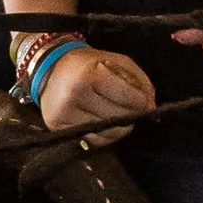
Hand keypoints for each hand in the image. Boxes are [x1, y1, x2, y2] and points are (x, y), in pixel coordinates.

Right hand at [39, 45, 155, 141]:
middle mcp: (72, 96)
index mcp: (86, 75)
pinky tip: (107, 125)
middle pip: (116, 117)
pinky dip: (105, 136)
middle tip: (136, 112)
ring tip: (121, 117)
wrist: (51, 70)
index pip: (124, 96)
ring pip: (106, 134)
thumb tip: (151, 106)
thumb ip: (137, 80)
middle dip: (132, 116)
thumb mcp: (114, 61)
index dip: (141, 102)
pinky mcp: (58, 128)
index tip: (148, 105)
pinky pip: (92, 141)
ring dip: (120, 128)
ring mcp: (63, 115)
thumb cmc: (88, 65)